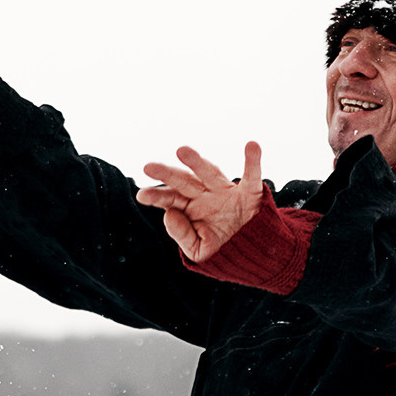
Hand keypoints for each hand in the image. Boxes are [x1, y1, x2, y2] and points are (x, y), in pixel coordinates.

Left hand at [137, 143, 263, 262]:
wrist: (250, 250)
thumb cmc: (220, 247)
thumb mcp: (198, 250)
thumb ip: (182, 235)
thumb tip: (169, 214)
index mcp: (189, 207)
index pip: (170, 199)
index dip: (156, 196)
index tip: (141, 195)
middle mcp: (204, 194)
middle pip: (184, 181)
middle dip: (167, 174)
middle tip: (148, 167)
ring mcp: (226, 191)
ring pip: (210, 173)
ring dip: (196, 162)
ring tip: (181, 150)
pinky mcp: (250, 193)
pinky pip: (252, 177)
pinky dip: (253, 162)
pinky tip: (252, 145)